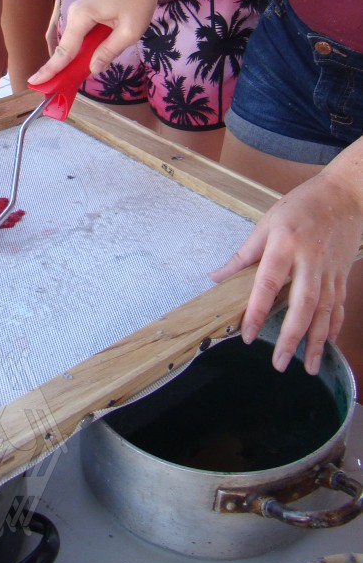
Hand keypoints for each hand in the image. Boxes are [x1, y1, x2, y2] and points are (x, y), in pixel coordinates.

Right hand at [30, 0, 162, 83]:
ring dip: (75, 60)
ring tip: (74, 79)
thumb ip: (110, 51)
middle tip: (57, 90)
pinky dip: (83, 48)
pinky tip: (90, 60)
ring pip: (75, 42)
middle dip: (62, 69)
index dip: (51, 69)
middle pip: (67, 48)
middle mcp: (76, 13)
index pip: (64, 50)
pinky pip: (82, 34)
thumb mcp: (131, 30)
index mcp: (82, 16)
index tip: (35, 83)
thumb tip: (93, 69)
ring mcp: (80, 10)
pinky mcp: (88, 10)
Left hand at [210, 168, 362, 375]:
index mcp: (286, 244)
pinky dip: (333, 328)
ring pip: (324, 312)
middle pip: (302, 305)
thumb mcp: (267, 222)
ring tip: (308, 366)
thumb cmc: (303, 205)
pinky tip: (327, 344)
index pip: (268, 284)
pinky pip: (338, 306)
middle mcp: (310, 260)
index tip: (248, 334)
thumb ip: (244, 254)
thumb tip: (217, 277)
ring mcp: (330, 270)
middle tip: (280, 363)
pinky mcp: (342, 275)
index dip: (257, 311)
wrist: (345, 195)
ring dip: (317, 342)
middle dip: (291, 338)